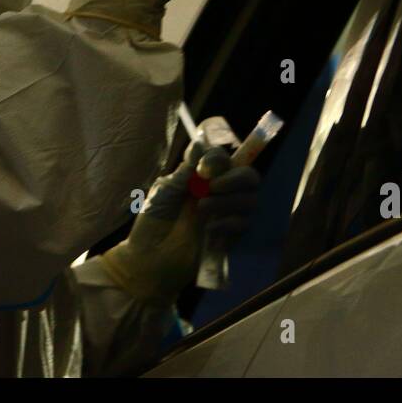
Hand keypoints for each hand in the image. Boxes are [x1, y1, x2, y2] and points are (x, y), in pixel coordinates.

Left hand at [97, 136, 260, 304]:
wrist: (150, 258)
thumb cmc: (153, 222)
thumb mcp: (164, 191)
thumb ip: (185, 171)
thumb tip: (199, 144)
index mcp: (202, 178)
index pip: (222, 159)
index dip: (217, 159)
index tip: (202, 168)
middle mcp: (219, 192)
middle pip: (248, 175)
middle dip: (234, 178)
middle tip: (211, 187)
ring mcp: (227, 214)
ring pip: (250, 198)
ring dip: (228, 201)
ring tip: (201, 209)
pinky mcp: (231, 236)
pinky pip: (244, 223)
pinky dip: (227, 223)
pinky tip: (209, 230)